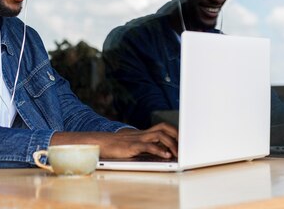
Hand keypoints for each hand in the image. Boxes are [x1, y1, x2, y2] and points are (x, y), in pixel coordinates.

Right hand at [50, 122, 177, 158]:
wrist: (98, 143)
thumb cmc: (115, 147)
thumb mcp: (132, 146)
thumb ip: (144, 147)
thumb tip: (161, 153)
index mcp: (142, 133)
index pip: (162, 126)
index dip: (174, 131)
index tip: (184, 140)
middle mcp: (141, 134)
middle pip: (164, 127)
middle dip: (176, 135)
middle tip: (185, 146)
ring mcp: (137, 139)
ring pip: (159, 135)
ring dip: (171, 143)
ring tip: (177, 153)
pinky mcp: (132, 146)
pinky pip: (148, 146)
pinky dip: (159, 150)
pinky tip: (166, 156)